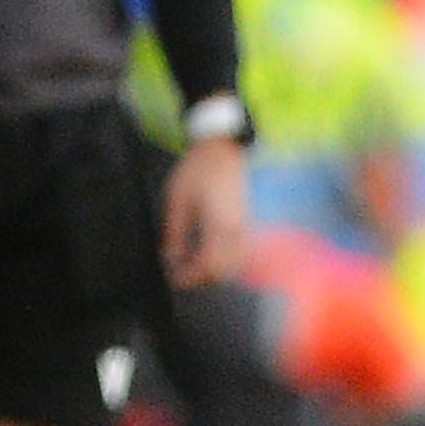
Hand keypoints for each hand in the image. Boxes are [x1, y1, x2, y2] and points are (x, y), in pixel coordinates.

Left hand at [161, 135, 248, 288]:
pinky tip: (212, 254)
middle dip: (203, 278)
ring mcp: (251, 225)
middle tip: (182, 274)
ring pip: (238, 262)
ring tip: (194, 265)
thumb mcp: (177, 199)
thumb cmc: (199, 168)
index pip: (209, 265)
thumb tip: (170, 258)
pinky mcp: (254, 221)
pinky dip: (228, 259)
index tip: (174, 279)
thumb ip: (174, 232)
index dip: (191, 278)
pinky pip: (244, 250)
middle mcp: (241, 229)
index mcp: (221, 224)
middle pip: (226, 269)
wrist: (226, 146)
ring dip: (217, 270)